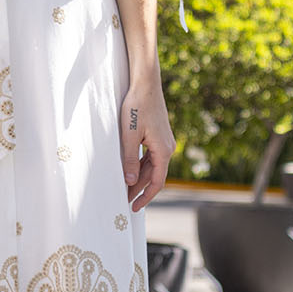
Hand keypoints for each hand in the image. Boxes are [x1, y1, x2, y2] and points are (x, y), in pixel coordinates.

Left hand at [119, 82, 174, 211]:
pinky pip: (151, 157)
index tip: (134, 208)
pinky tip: (130, 171)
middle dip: (139, 190)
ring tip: (125, 190)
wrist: (145, 83)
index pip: (156, 182)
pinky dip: (141, 166)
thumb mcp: (129, 135)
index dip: (145, 197)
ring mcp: (164, 141)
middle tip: (124, 201)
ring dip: (139, 178)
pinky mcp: (159, 135)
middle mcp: (168, 147)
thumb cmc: (136, 106)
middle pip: (154, 176)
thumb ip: (129, 159)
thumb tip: (129, 182)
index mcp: (163, 150)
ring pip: (152, 167)